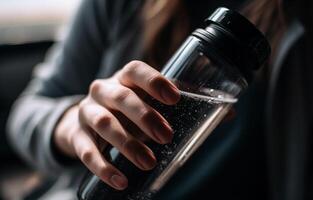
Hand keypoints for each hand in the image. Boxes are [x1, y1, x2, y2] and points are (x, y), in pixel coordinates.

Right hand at [54, 61, 179, 189]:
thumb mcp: (140, 101)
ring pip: (104, 124)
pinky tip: (120, 181)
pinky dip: (104, 168)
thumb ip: (162, 103)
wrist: (84, 121)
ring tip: (149, 162)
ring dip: (128, 144)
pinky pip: (87, 152)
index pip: (136, 70)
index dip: (154, 82)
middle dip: (146, 117)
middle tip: (166, 136)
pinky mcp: (76, 136)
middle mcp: (102, 91)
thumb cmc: (123, 111)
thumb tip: (203, 105)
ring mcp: (86, 112)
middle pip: (122, 98)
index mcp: (122, 79)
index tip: (174, 98)